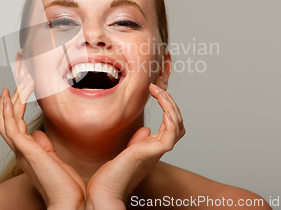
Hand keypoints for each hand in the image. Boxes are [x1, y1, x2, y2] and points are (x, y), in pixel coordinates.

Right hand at [0, 74, 86, 209]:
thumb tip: (39, 135)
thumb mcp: (55, 160)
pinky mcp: (25, 151)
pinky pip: (11, 127)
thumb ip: (45, 147)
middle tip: (17, 80)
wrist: (70, 203)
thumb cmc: (67, 187)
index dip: (13, 109)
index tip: (17, 92)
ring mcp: (22, 151)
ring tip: (18, 81)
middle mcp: (21, 151)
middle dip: (10, 100)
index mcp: (28, 153)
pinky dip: (8, 111)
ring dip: (11, 100)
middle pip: (7, 121)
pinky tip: (10, 97)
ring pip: (7, 120)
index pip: (15, 126)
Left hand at [86, 84, 184, 209]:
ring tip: (160, 92)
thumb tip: (146, 129)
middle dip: (170, 103)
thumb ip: (136, 141)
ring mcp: (156, 151)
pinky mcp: (152, 154)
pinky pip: (171, 135)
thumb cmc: (110, 176)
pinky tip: (163, 107)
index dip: (167, 107)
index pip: (170, 125)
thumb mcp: (125, 152)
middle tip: (156, 87)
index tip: (153, 90)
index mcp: (152, 148)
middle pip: (177, 123)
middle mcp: (157, 149)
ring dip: (171, 106)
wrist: (103, 193)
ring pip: (177, 126)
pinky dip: (171, 119)